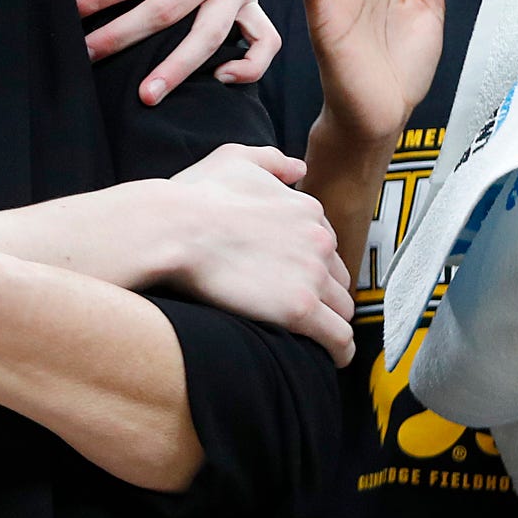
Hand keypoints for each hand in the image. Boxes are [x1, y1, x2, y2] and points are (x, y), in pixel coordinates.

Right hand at [170, 145, 354, 364]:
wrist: (175, 227)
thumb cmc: (195, 196)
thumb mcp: (234, 159)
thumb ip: (271, 161)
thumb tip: (297, 168)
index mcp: (307, 210)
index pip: (326, 246)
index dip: (312, 264)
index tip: (296, 279)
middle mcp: (319, 240)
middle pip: (338, 278)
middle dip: (325, 293)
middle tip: (303, 309)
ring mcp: (312, 275)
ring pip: (342, 309)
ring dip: (332, 322)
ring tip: (318, 338)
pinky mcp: (299, 309)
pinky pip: (338, 338)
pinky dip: (340, 350)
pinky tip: (332, 359)